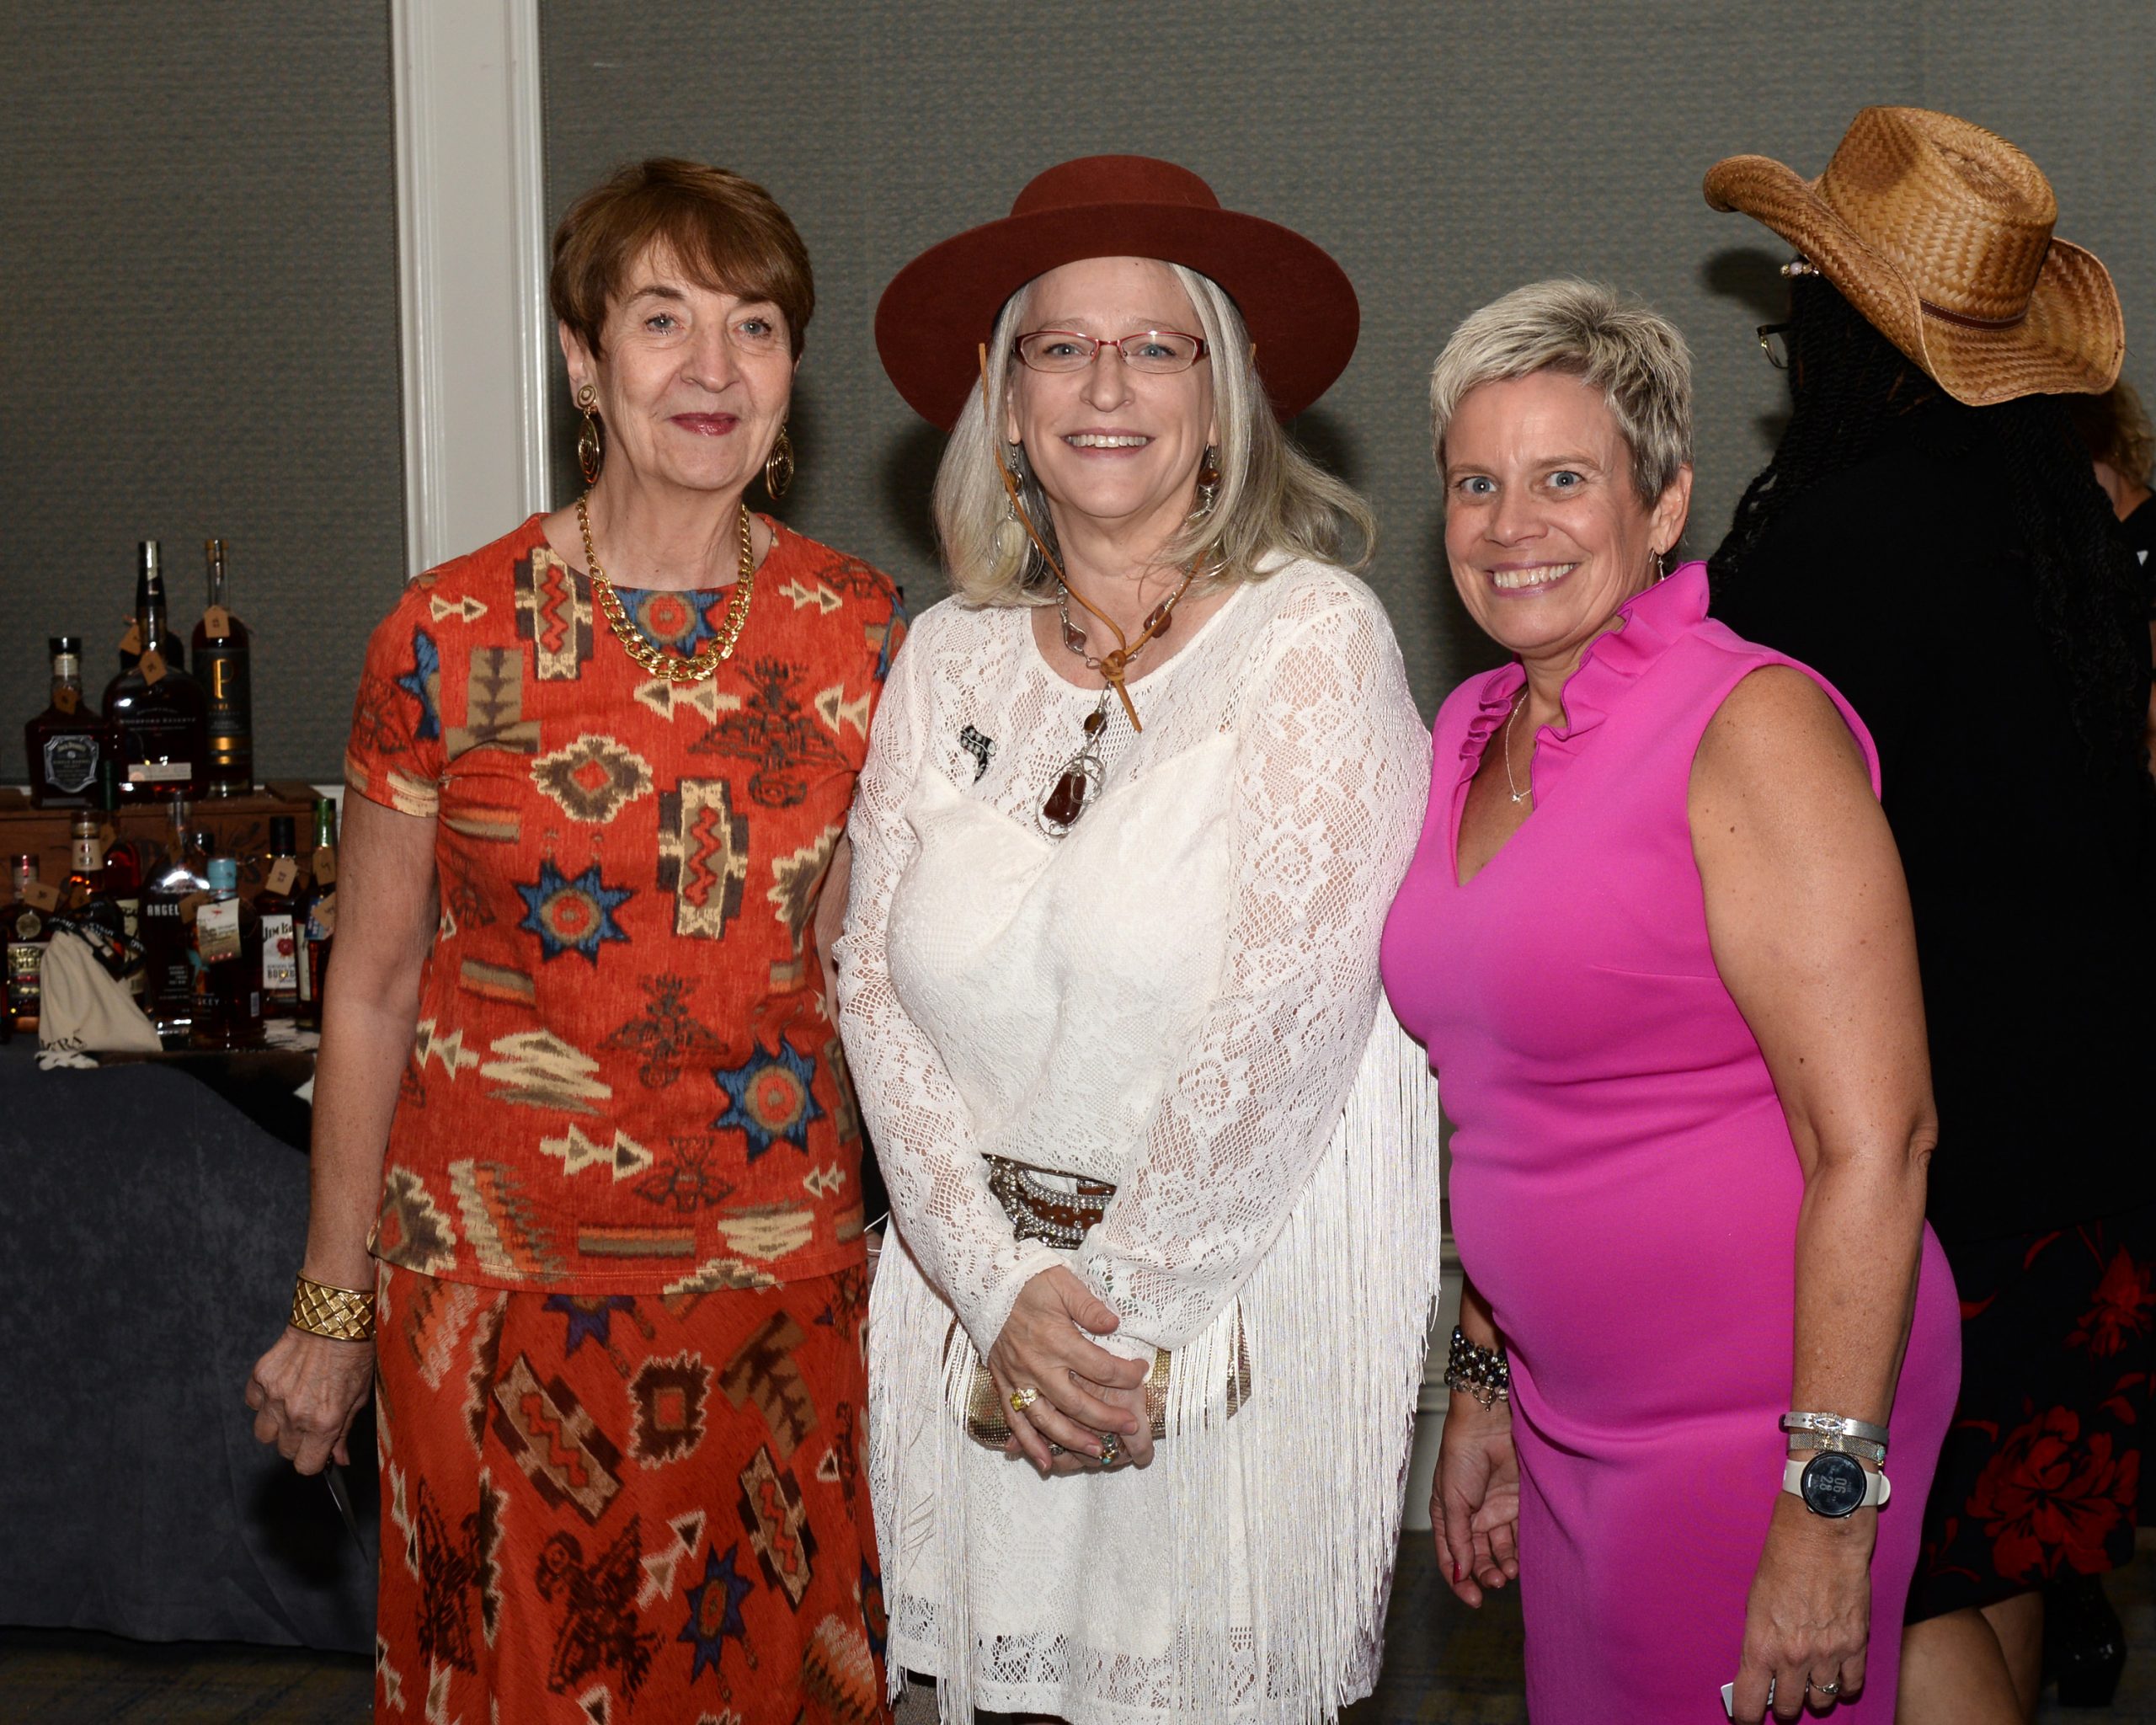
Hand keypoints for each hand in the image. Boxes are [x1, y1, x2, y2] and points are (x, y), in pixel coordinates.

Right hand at [244, 1326, 375, 1474]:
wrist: (335, 1316)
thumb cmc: (354, 1353)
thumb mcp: (359, 1396)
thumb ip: (345, 1431)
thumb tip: (338, 1460)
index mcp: (324, 1422)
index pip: (305, 1466)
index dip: (313, 1459)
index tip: (319, 1448)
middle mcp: (296, 1414)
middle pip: (285, 1451)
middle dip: (298, 1441)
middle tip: (312, 1419)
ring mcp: (274, 1396)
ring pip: (264, 1433)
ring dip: (277, 1425)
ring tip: (295, 1404)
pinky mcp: (260, 1377)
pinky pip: (253, 1403)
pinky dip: (264, 1400)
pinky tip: (283, 1385)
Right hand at [986, 1266, 1149, 1472]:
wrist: (985, 1284)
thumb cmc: (1029, 1282)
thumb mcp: (1063, 1283)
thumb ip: (1089, 1306)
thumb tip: (1114, 1325)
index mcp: (1056, 1339)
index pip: (1099, 1367)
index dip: (1125, 1374)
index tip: (1140, 1372)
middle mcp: (1037, 1365)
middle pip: (1077, 1402)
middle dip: (1107, 1418)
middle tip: (1131, 1427)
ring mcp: (1018, 1379)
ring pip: (1047, 1420)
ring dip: (1073, 1440)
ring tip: (1098, 1452)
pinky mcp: (1003, 1384)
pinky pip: (1016, 1421)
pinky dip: (1029, 1445)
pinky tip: (1045, 1463)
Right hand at [1434, 1392, 1518, 1605]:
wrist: (1489, 1424)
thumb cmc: (1461, 1455)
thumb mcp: (1451, 1500)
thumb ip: (1458, 1539)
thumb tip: (1460, 1573)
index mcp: (1447, 1516)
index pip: (1451, 1557)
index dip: (1459, 1580)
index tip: (1472, 1599)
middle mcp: (1471, 1517)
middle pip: (1477, 1557)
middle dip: (1485, 1574)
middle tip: (1496, 1582)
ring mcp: (1495, 1510)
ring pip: (1500, 1550)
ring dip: (1504, 1565)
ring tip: (1510, 1572)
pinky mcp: (1517, 1504)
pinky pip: (1520, 1534)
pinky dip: (1522, 1550)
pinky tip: (1523, 1559)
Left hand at [1729, 1493, 1874, 1720]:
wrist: (1822, 1534)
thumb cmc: (1782, 1558)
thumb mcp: (1755, 1600)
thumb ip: (1761, 1638)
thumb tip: (1762, 1668)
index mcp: (1762, 1643)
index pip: (1751, 1700)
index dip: (1748, 1716)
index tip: (1747, 1719)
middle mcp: (1795, 1655)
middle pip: (1788, 1707)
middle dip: (1782, 1707)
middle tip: (1779, 1699)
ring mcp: (1829, 1653)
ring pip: (1822, 1701)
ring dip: (1813, 1697)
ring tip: (1807, 1686)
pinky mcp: (1856, 1644)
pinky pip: (1852, 1685)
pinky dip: (1844, 1687)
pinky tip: (1836, 1679)